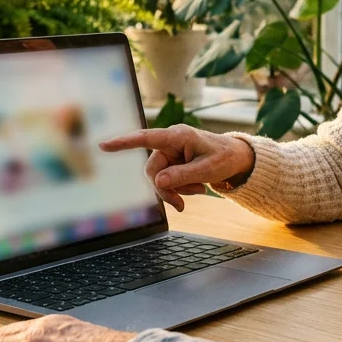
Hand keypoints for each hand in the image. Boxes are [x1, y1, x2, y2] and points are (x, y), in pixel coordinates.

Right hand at [99, 125, 254, 209]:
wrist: (237, 159)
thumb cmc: (224, 158)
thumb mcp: (207, 169)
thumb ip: (181, 175)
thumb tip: (158, 182)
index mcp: (178, 136)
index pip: (146, 138)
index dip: (124, 142)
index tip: (104, 145)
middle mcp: (170, 143)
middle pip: (152, 170)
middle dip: (165, 189)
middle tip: (180, 205)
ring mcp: (171, 154)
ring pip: (159, 179)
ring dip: (176, 190)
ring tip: (199, 191)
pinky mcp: (174, 164)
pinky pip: (168, 182)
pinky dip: (180, 189)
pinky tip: (196, 189)